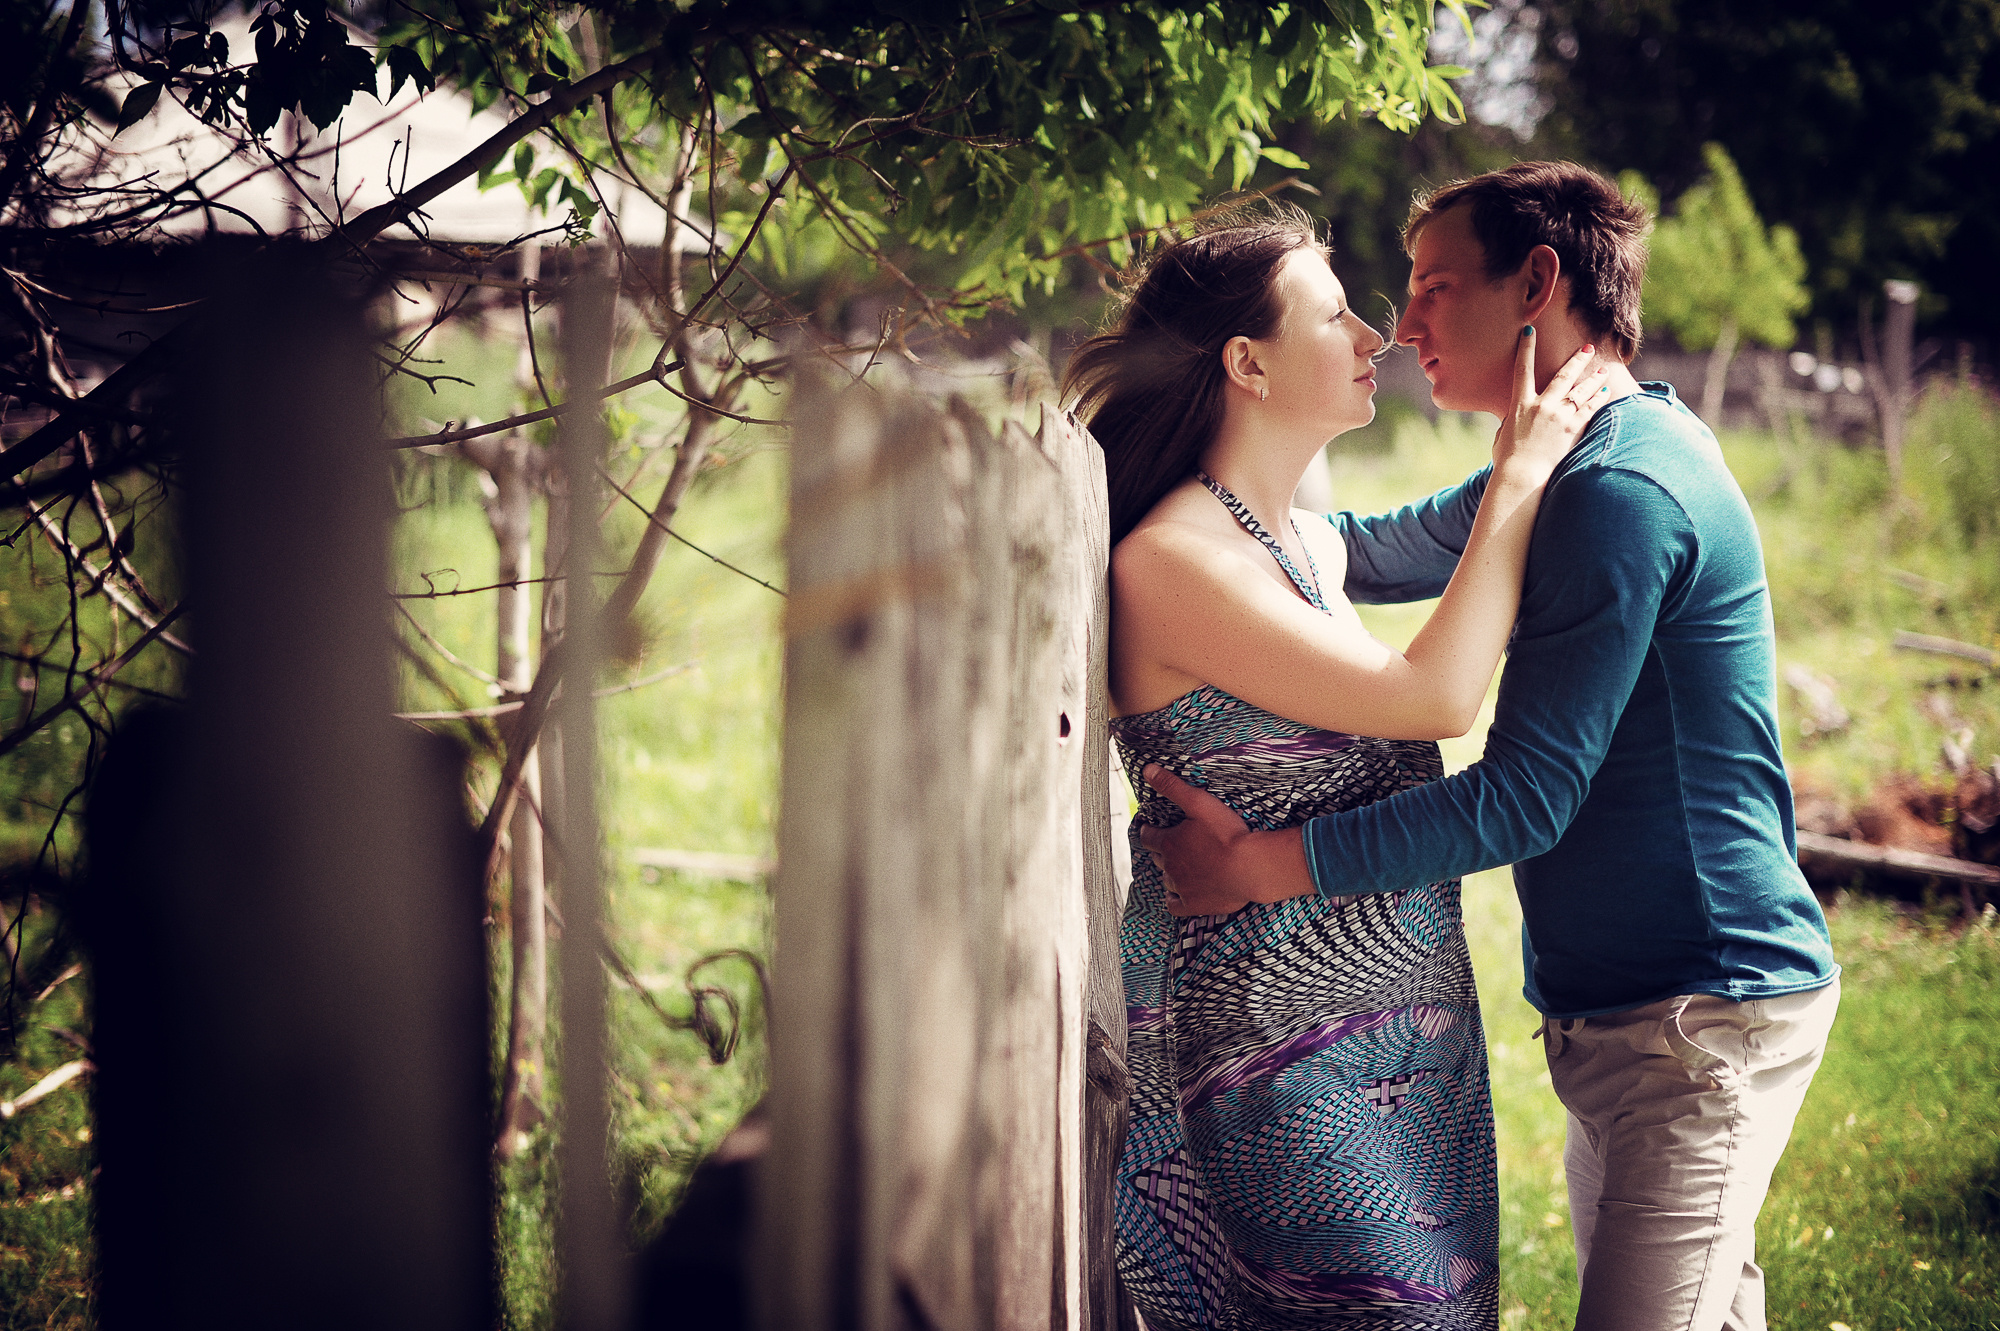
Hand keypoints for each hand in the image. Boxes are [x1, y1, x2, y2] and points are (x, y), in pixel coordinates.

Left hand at [1136, 764, 1313, 916]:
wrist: (1250, 868)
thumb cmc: (1227, 833)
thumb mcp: (1199, 802)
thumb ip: (1172, 786)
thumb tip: (1147, 770)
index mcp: (1169, 842)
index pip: (1149, 836)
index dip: (1149, 831)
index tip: (1149, 828)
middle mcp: (1170, 867)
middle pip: (1157, 858)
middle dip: (1160, 850)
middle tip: (1168, 845)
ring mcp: (1181, 887)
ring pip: (1165, 879)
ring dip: (1168, 872)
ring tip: (1176, 867)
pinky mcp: (1194, 904)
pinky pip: (1174, 905)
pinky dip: (1172, 899)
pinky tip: (1176, 894)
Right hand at [1492, 328, 1611, 475]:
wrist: (1521, 476)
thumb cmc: (1507, 460)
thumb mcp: (1502, 435)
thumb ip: (1509, 421)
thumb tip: (1511, 419)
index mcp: (1520, 405)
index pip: (1522, 370)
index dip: (1526, 349)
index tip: (1529, 332)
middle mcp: (1541, 406)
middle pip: (1563, 376)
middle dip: (1576, 360)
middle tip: (1587, 348)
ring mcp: (1558, 417)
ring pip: (1581, 391)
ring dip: (1593, 379)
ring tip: (1603, 369)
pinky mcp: (1571, 429)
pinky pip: (1589, 409)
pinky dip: (1599, 400)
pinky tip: (1606, 392)